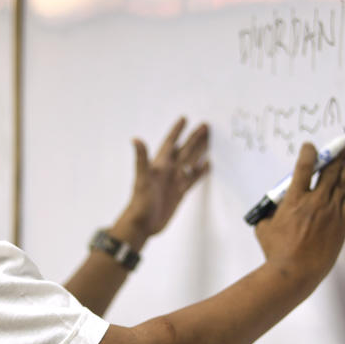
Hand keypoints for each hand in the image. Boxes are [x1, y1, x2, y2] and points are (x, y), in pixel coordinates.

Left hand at [116, 117, 209, 244]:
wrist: (143, 224)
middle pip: (185, 150)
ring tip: (209, 141)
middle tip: (205, 126)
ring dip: (199, 151)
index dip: (176, 131)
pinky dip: (200, 172)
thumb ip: (141, 159)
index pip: (170, 143)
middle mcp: (168, 171)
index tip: (184, 119)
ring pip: (190, 162)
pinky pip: (193, 179)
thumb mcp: (142, 179)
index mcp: (159, 165)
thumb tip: (135, 139)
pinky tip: (207, 165)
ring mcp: (175, 181)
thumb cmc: (140, 202)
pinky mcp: (180, 192)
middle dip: (194, 138)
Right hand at [255, 142, 344, 284]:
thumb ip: (272, 212)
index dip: (310, 152)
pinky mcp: (341, 223)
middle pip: (330, 171)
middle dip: (338, 154)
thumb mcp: (265, 226)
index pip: (304, 166)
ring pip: (343, 182)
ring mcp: (330, 211)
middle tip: (344, 143)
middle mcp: (315, 201)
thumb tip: (275, 208)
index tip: (311, 146)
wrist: (295, 272)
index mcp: (294, 199)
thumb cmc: (277, 251)